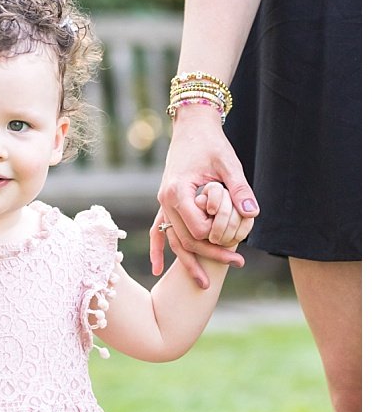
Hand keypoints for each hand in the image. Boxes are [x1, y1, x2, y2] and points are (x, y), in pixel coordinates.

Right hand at [151, 107, 257, 283]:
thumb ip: (239, 189)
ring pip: (175, 241)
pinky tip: (158, 270)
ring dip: (189, 262)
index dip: (217, 235)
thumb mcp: (229, 163)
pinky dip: (158, 250)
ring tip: (205, 283)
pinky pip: (158, 232)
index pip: (197, 227)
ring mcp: (163, 205)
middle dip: (210, 256)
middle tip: (237, 264)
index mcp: (177, 191)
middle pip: (186, 239)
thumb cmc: (211, 143)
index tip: (238, 236)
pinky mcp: (166, 205)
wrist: (191, 128)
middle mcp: (165, 202)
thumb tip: (251, 214)